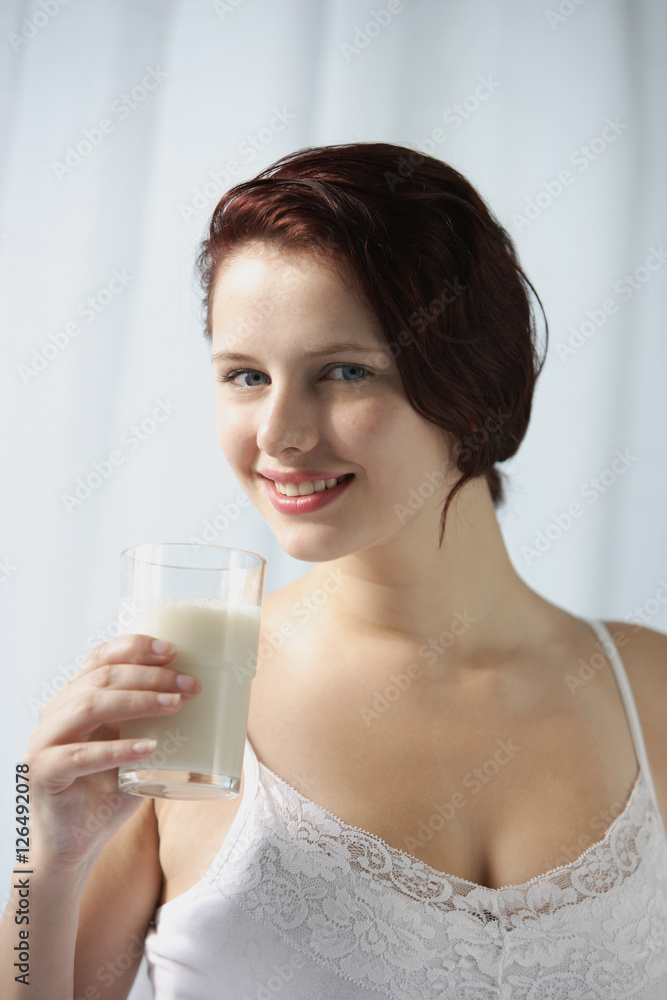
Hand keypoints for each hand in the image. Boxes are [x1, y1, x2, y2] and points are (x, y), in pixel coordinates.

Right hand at [22, 634, 200, 872]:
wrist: (77, 842)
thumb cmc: (108, 788)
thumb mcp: (133, 745)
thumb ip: (151, 721)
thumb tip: (203, 697)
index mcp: (74, 697)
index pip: (100, 657)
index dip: (135, 647)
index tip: (172, 650)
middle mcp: (55, 712)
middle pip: (102, 678)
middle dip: (150, 677)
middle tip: (189, 685)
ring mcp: (45, 741)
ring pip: (89, 706)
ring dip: (138, 702)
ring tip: (174, 705)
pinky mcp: (44, 773)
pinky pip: (82, 755)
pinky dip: (118, 749)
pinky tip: (149, 748)